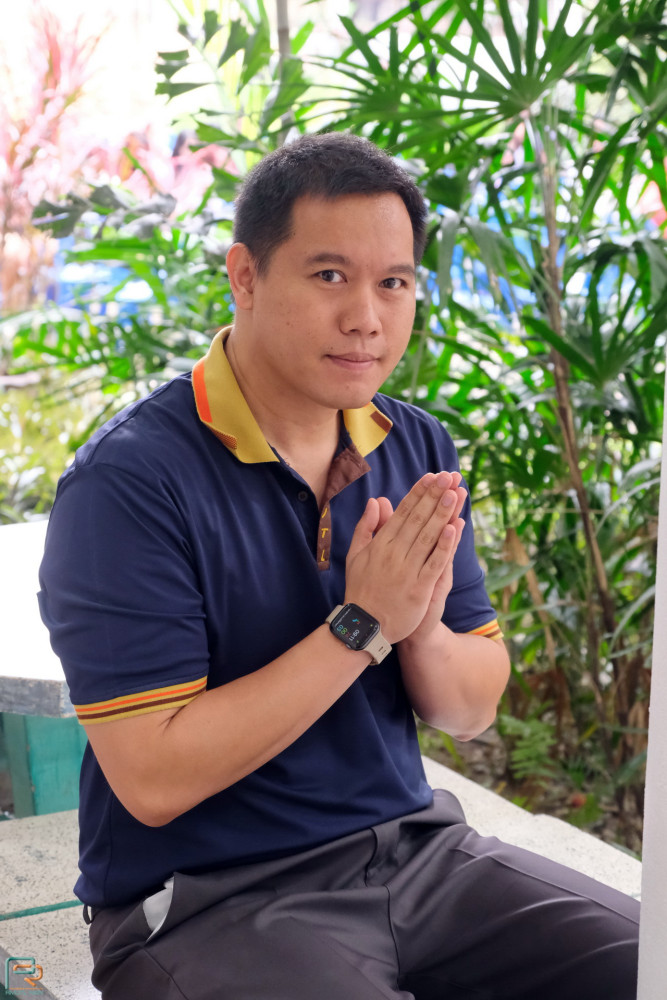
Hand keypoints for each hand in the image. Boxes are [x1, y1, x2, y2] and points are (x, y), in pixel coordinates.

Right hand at [344, 472, 465, 644]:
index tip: (431, 476)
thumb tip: (376, 501)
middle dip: (434, 495)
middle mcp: (394, 553)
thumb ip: (366, 527)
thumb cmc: (361, 589)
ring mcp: (407, 571)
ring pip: (428, 537)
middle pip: (418, 519)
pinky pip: (434, 563)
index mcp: (380, 544)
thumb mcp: (356, 555)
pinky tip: (454, 528)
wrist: (364, 626)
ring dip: (442, 513)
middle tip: (449, 475)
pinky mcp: (419, 589)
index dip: (418, 493)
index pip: (402, 512)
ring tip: (455, 493)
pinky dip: (445, 545)